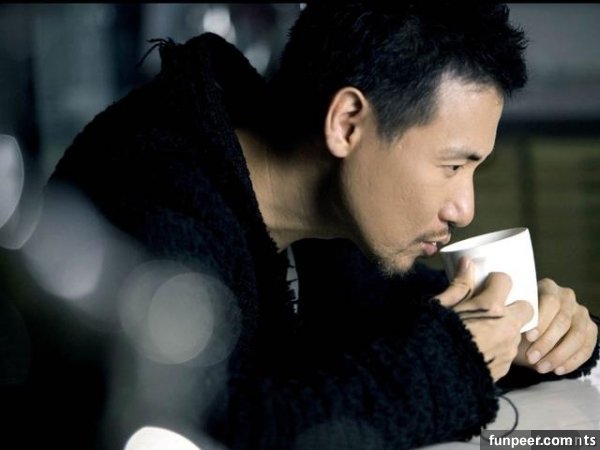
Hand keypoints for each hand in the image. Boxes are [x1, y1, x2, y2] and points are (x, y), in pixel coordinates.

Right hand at [436, 258, 532, 380]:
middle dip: (513, 306)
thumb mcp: (442, 306)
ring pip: (518, 330)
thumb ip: (460, 285)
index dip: (496, 281)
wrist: (432, 375)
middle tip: (492, 309)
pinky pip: (509, 350)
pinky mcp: (506, 367)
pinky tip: (481, 349)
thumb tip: (468, 262)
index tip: (486, 285)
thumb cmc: (435, 335)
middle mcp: (506, 327)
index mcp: (491, 307)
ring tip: (482, 332)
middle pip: (526, 307)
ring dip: (506, 327)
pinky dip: (500, 347)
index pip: (506, 280)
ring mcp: (508, 349)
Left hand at [513, 278, 597, 374]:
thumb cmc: (517, 322)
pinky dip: (571, 361)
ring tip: (541, 368)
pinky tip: (557, 370)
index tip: (528, 337)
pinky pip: (586, 347)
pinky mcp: (590, 329)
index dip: (540, 321)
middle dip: (547, 343)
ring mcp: (581, 312)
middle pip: (563, 320)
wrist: (528, 334)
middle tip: (531, 358)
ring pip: (576, 336)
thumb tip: (513, 323)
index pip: (550, 302)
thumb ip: (515, 316)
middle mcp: (567, 296)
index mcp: (548, 287)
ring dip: (558, 355)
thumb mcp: (512, 317)